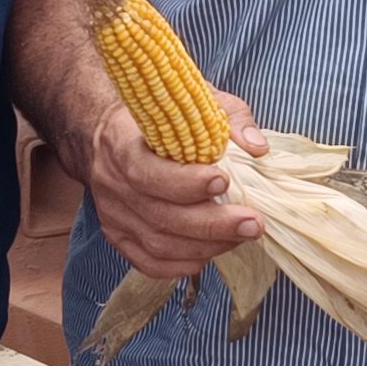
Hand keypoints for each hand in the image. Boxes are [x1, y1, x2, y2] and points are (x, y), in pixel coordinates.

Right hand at [75, 89, 271, 283]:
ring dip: (206, 246)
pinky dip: (184, 264)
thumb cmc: (159, 117)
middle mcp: (112, 183)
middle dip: (212, 224)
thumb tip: (256, 147)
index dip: (185, 183)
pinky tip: (212, 251)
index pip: (147, 172)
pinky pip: (150, 263)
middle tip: (252, 223)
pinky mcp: (118, 236)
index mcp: (122, 143)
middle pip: (160, 216)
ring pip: (158, 244)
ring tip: (242, 235)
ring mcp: (113, 214)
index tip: (225, 180)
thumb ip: (227, 119)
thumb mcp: (193, 101)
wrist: (110, 134)